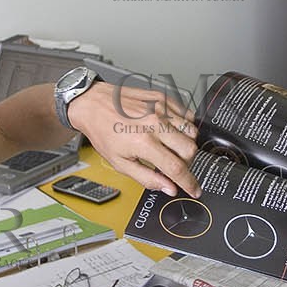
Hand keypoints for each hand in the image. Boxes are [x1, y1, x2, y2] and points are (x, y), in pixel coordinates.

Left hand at [67, 82, 200, 196]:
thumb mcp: (119, 163)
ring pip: (192, 131)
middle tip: (176, 166)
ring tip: (172, 148)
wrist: (92, 104)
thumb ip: (147, 178)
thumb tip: (168, 187)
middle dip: (187, 163)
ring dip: (187, 144)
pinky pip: (186, 113)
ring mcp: (160, 108)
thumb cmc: (102, 131)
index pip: (177, 168)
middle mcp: (155, 123)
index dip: (189, 183)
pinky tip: (173, 131)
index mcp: (144, 142)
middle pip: (190, 149)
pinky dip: (185, 125)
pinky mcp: (162, 97)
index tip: (194, 189)